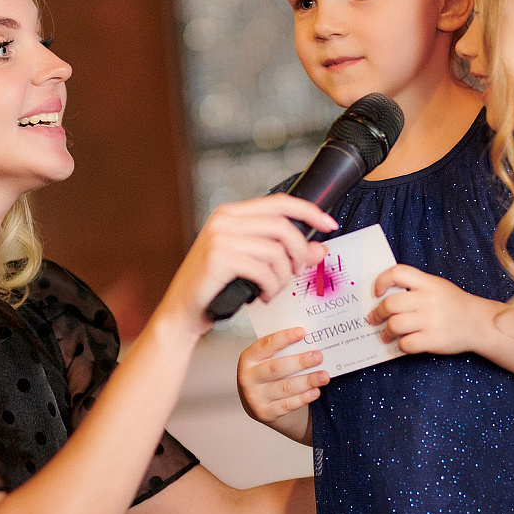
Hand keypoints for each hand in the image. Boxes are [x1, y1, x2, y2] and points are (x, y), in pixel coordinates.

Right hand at [157, 195, 335, 336]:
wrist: (183, 310)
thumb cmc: (218, 286)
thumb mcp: (251, 263)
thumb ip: (281, 252)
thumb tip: (319, 249)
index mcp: (231, 213)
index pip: (280, 202)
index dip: (309, 211)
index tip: (330, 225)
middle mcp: (224, 220)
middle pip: (283, 227)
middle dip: (300, 252)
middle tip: (299, 272)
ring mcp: (220, 237)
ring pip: (276, 251)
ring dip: (283, 276)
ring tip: (274, 290)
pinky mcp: (219, 259)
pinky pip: (263, 270)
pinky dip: (271, 286)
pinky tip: (263, 295)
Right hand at [237, 327, 326, 443]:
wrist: (255, 400)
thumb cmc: (266, 372)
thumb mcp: (266, 359)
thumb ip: (282, 350)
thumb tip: (310, 341)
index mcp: (248, 358)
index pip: (266, 345)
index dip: (284, 338)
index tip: (302, 332)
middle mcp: (248, 377)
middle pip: (277, 368)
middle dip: (300, 362)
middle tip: (318, 356)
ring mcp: (254, 397)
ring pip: (285, 388)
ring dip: (307, 381)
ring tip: (324, 376)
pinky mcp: (264, 412)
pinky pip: (287, 405)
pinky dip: (303, 398)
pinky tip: (315, 391)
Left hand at [367, 265, 487, 355]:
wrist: (478, 323)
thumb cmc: (453, 304)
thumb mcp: (437, 286)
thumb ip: (414, 287)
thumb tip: (382, 297)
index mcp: (428, 283)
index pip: (397, 273)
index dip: (381, 281)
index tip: (376, 293)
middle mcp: (429, 299)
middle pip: (390, 304)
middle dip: (377, 313)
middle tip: (373, 319)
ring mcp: (431, 320)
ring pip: (394, 325)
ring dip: (385, 332)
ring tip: (385, 335)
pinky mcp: (434, 340)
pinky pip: (406, 344)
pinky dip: (400, 345)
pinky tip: (402, 344)